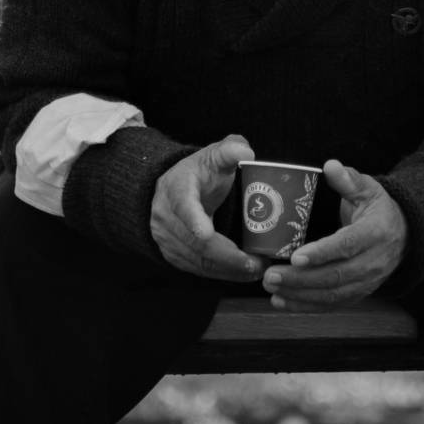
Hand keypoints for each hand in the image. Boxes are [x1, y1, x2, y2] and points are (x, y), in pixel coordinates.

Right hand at [150, 133, 265, 282]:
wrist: (172, 189)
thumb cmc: (199, 172)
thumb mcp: (213, 155)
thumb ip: (229, 149)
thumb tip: (247, 152)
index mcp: (176, 188)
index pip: (183, 205)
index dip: (194, 220)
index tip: (207, 234)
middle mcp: (166, 216)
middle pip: (195, 242)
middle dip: (227, 256)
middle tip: (256, 262)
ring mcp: (167, 239)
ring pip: (197, 261)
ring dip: (228, 269)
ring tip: (257, 269)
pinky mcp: (174, 255)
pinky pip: (198, 270)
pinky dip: (222, 274)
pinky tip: (243, 273)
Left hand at [262, 158, 407, 310]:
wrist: (404, 234)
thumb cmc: (378, 208)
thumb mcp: (368, 188)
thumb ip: (348, 179)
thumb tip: (330, 166)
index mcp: (374, 233)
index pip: (347, 246)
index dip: (322, 253)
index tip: (296, 256)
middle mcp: (372, 262)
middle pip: (335, 276)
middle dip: (301, 279)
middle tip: (271, 276)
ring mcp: (366, 282)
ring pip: (332, 295)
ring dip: (300, 295)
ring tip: (271, 289)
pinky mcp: (358, 293)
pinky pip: (332, 304)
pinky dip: (306, 306)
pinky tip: (282, 302)